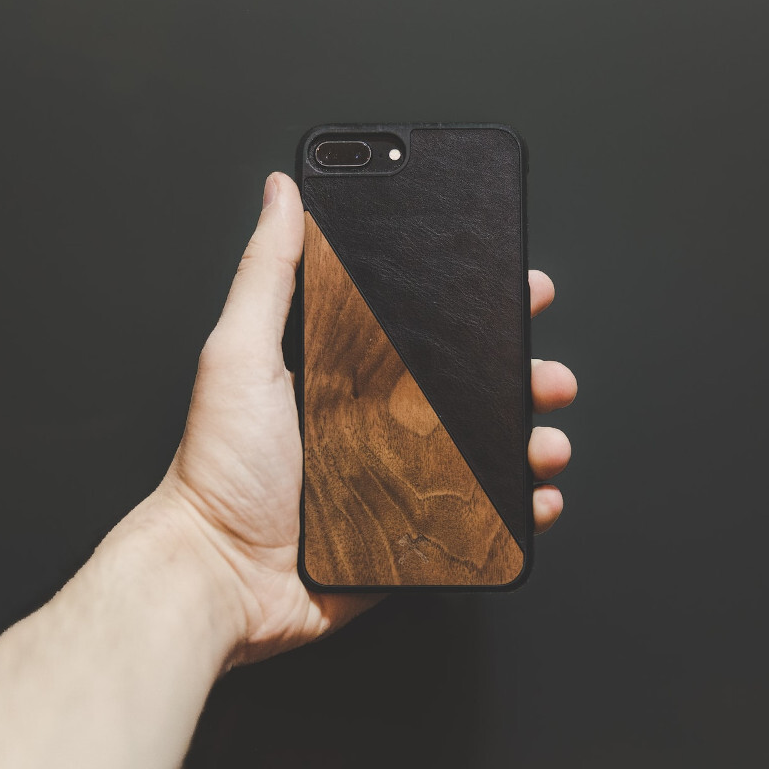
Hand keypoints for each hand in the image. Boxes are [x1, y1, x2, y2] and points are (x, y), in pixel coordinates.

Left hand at [150, 172, 576, 665]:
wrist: (220, 575)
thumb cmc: (220, 469)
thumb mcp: (240, 354)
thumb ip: (268, 273)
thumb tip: (279, 193)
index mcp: (345, 376)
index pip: (424, 332)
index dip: (477, 309)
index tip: (519, 288)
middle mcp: (376, 423)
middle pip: (469, 389)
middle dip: (523, 375)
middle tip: (548, 372)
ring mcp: (398, 480)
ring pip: (486, 451)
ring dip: (532, 441)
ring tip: (548, 440)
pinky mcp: (411, 535)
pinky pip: (480, 518)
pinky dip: (520, 510)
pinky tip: (537, 499)